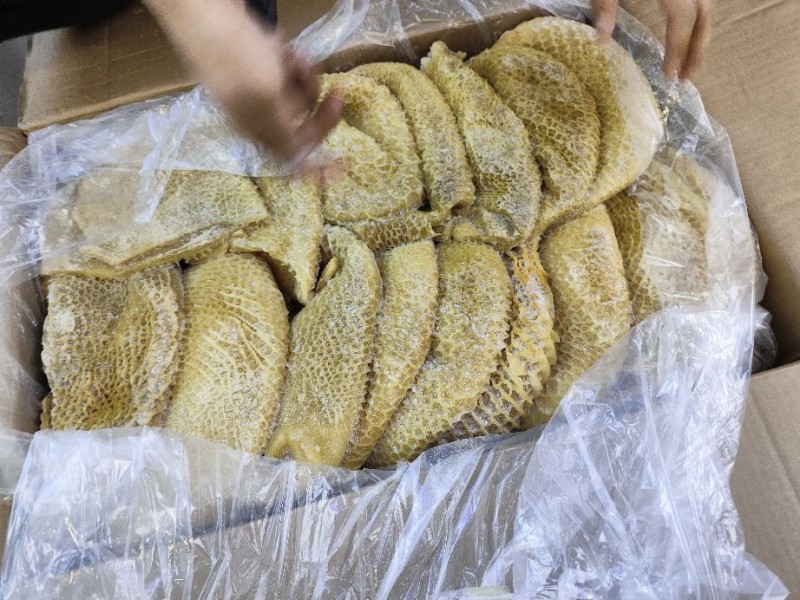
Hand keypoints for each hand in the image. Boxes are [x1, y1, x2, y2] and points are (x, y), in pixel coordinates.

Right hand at [144, 0, 341, 169]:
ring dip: (301, 71)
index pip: (293, 154)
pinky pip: (280, 66)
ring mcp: (251, 86)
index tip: (340, 146)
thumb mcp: (266, 100)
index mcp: (256, 129)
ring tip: (292, 52)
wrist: (202, 9)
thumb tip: (301, 168)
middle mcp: (254, 113)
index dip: (318, 152)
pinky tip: (278, 41)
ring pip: (293, 90)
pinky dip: (285, 55)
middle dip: (312, 97)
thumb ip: (286, 136)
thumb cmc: (235, 56)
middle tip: (319, 77)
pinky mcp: (250, 62)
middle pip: (299, 119)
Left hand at [591, 0, 712, 79]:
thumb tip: (599, 42)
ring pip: (708, 6)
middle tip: (687, 80)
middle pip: (705, 16)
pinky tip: (686, 33)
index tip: (671, 76)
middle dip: (698, 49)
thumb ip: (605, 5)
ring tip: (690, 64)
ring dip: (701, 36)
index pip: (682, 20)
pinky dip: (697, 18)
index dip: (678, 48)